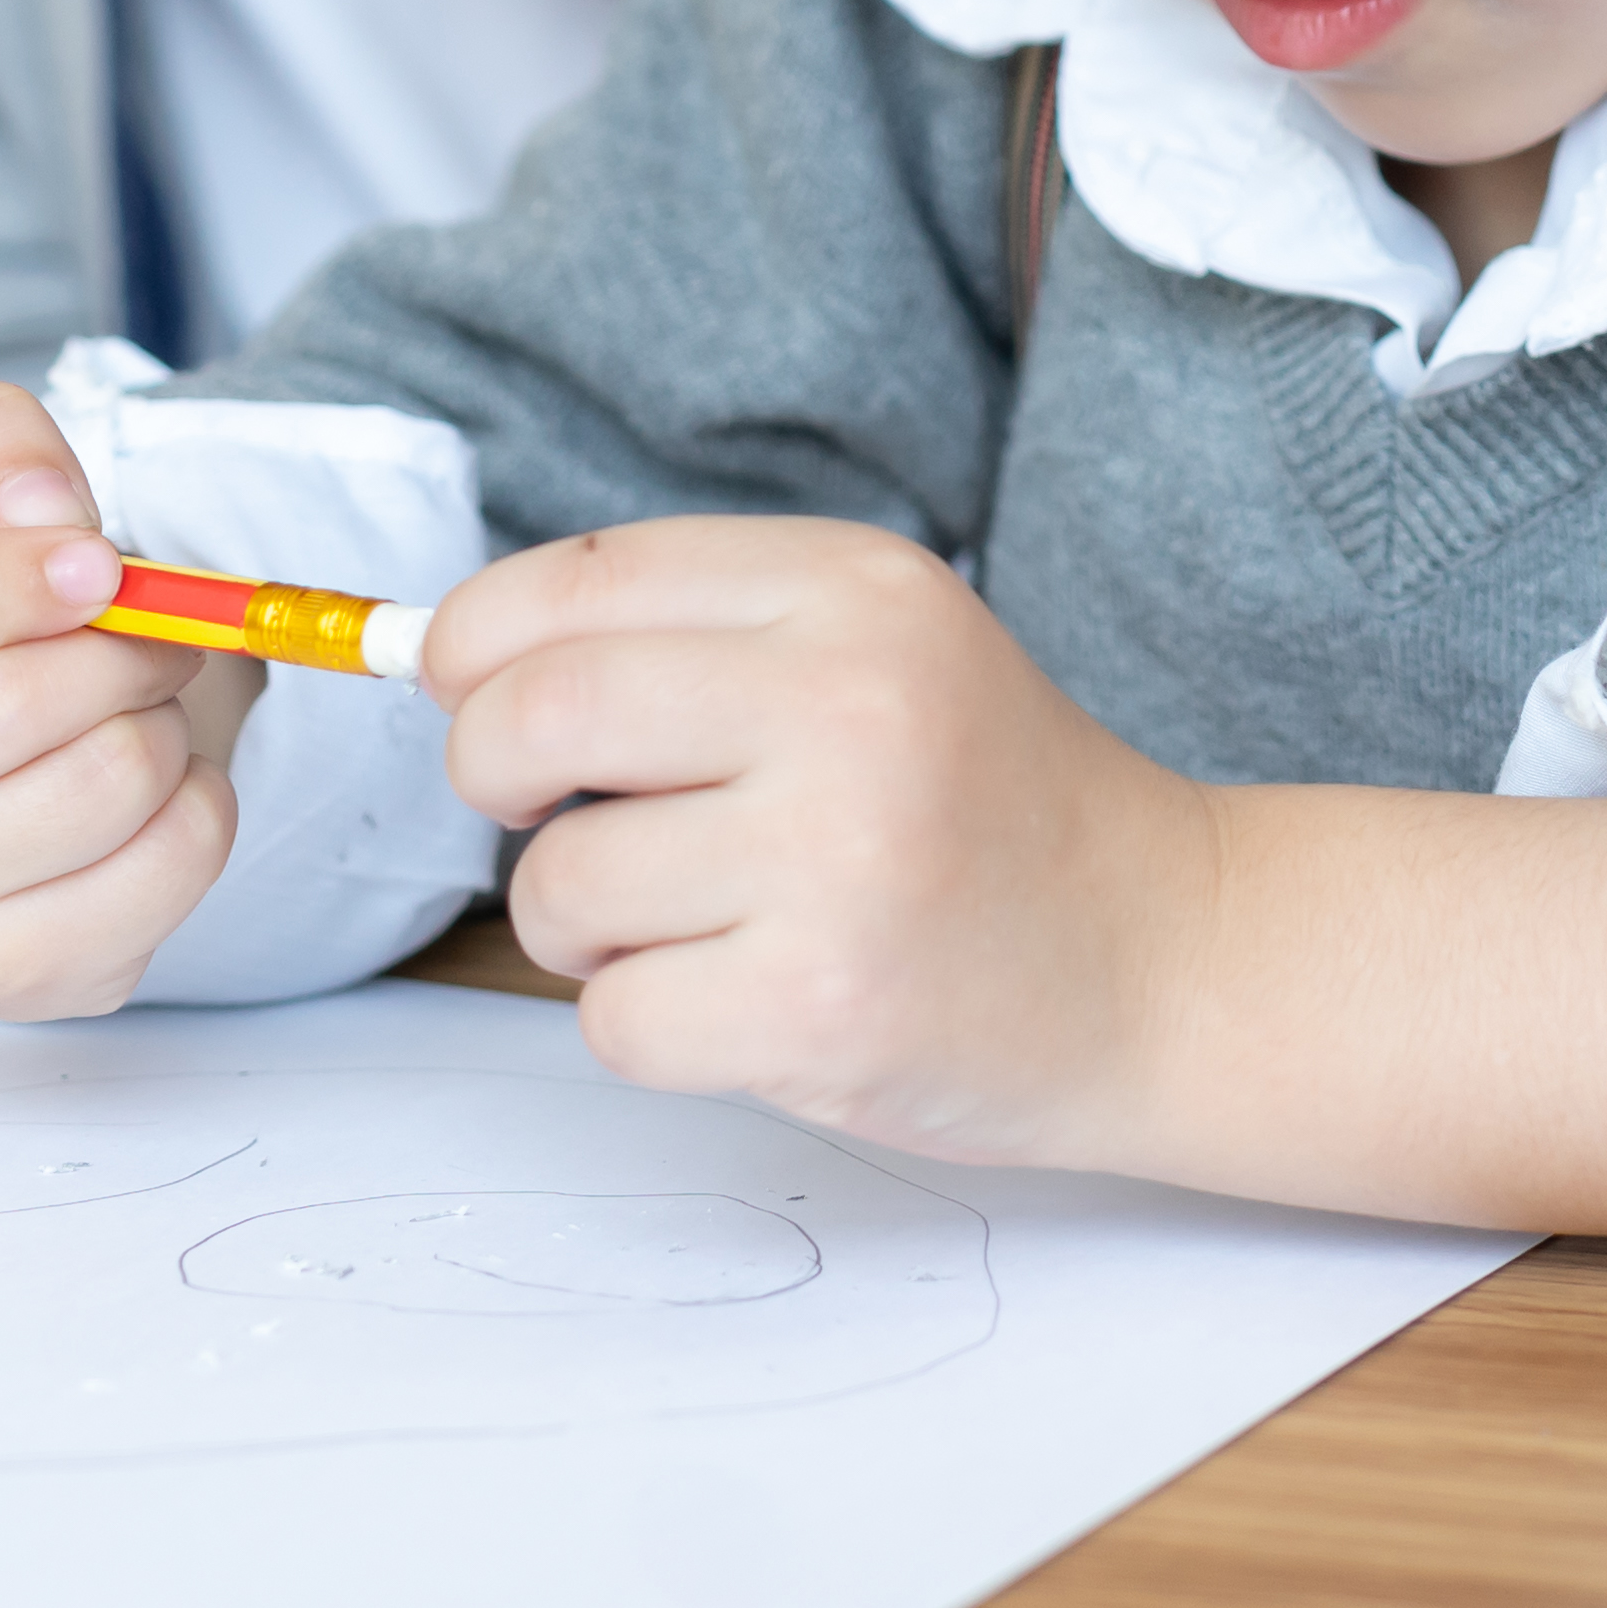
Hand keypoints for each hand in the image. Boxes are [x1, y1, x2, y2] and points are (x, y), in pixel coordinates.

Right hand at [0, 380, 251, 1018]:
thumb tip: (47, 517)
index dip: (0, 579)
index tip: (96, 561)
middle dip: (114, 647)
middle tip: (139, 628)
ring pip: (98, 785)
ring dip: (160, 719)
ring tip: (131, 703)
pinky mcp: (1, 974)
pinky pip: (166, 867)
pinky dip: (199, 800)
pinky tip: (155, 781)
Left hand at [423, 519, 1219, 1161]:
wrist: (1167, 959)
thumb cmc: (985, 811)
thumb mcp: (875, 651)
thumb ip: (685, 638)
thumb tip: (439, 661)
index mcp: (850, 589)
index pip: (572, 581)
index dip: (473, 644)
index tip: (471, 695)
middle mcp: (847, 701)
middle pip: (531, 715)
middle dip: (489, 775)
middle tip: (544, 815)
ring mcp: (838, 857)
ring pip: (559, 884)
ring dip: (584, 925)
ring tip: (697, 923)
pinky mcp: (824, 1004)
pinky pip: (612, 1020)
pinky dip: (646, 1026)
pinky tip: (746, 1000)